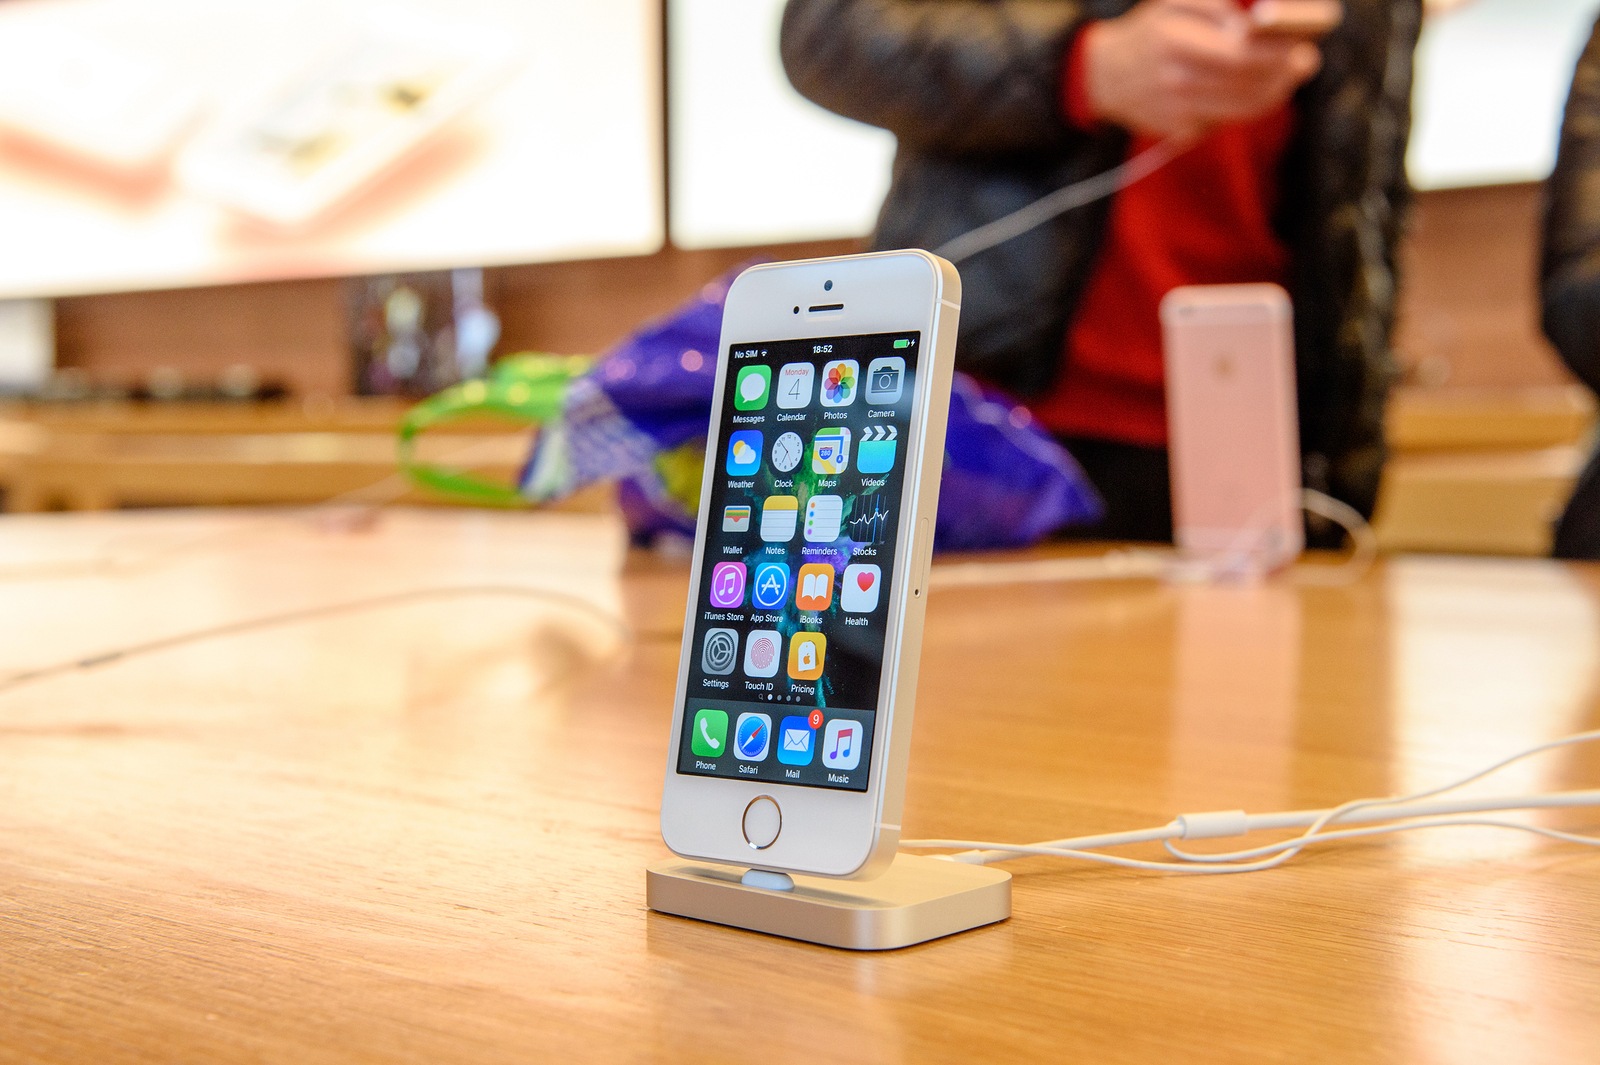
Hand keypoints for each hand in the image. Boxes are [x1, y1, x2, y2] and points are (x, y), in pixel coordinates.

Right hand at [1082, 0, 1322, 141]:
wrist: (1105, 74)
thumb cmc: (1152, 29)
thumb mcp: (1176, 1)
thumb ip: (1220, 4)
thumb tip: (1266, 17)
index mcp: (1173, 39)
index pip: (1239, 53)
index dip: (1276, 53)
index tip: (1301, 45)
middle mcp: (1173, 79)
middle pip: (1245, 85)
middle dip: (1283, 75)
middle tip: (1304, 62)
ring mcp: (1174, 110)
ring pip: (1240, 109)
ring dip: (1272, 93)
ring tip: (1286, 77)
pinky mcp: (1176, 131)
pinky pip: (1224, 122)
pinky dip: (1243, 107)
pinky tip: (1249, 91)